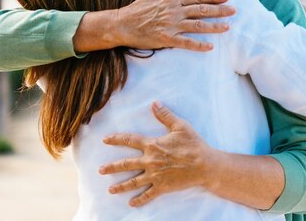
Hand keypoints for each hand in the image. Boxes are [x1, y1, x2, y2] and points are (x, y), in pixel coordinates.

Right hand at [74, 0, 235, 52]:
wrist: (122, 24)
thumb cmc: (137, 9)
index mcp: (172, 0)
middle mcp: (174, 11)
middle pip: (202, 10)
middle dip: (220, 10)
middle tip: (234, 10)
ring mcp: (171, 25)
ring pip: (197, 25)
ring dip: (214, 26)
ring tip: (227, 27)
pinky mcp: (166, 39)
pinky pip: (186, 43)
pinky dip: (199, 45)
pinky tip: (210, 46)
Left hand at [99, 102, 215, 206]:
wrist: (205, 165)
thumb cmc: (193, 144)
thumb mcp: (180, 126)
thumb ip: (165, 115)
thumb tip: (154, 103)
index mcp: (153, 145)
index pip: (130, 140)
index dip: (116, 139)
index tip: (105, 139)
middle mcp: (150, 161)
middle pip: (126, 164)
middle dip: (112, 167)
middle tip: (101, 170)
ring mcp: (155, 176)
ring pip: (134, 182)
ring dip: (121, 186)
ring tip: (110, 190)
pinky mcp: (162, 187)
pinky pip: (148, 195)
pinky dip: (139, 200)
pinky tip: (131, 203)